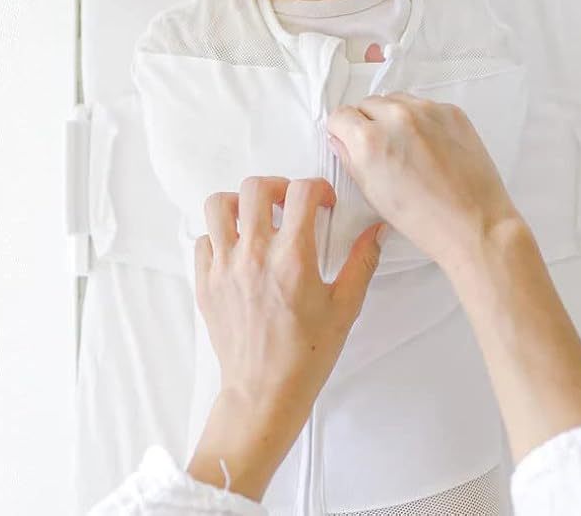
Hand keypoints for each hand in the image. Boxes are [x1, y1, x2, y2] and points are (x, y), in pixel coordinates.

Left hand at [187, 176, 382, 499]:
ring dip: (240, 204)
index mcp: (292, 258)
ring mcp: (224, 268)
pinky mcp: (205, 283)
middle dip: (278, 186)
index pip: (301, 192)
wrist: (264, 394)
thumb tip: (377, 230)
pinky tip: (239, 252)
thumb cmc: (307, 354)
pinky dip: (220, 236)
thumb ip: (362, 262)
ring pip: (218, 205)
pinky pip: (203, 240)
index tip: (324, 203)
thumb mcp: (345, 307)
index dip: (318, 188)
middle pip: (255, 187)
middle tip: (290, 205)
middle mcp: (253, 255)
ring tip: (257, 220)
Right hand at [327, 92, 520, 273]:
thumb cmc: (423, 218)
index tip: (350, 141)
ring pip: (395, 100)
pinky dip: (421, 120)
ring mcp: (427, 111)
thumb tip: (341, 139)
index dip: (342, 131)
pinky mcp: (451, 112)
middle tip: (382, 150)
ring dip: (393, 117)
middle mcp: (396, 117)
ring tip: (407, 147)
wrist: (473, 223)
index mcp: (370, 140)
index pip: (341, 115)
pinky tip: (430, 147)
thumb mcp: (373, 194)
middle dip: (367, 123)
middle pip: (367, 104)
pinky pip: (424, 106)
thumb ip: (351, 159)